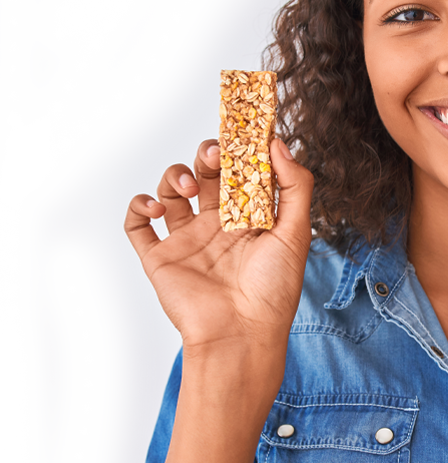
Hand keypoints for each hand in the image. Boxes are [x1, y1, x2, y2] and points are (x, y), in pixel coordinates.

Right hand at [124, 138, 313, 361]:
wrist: (241, 334)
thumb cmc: (274, 290)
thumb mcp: (296, 232)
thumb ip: (293, 186)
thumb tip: (277, 143)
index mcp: (250, 218)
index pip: (240, 171)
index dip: (238, 148)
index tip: (239, 128)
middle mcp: (218, 225)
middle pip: (205, 173)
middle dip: (206, 155)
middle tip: (214, 155)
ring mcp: (188, 240)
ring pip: (171, 191)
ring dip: (175, 176)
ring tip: (190, 189)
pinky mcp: (160, 258)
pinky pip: (137, 224)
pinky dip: (138, 205)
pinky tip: (157, 207)